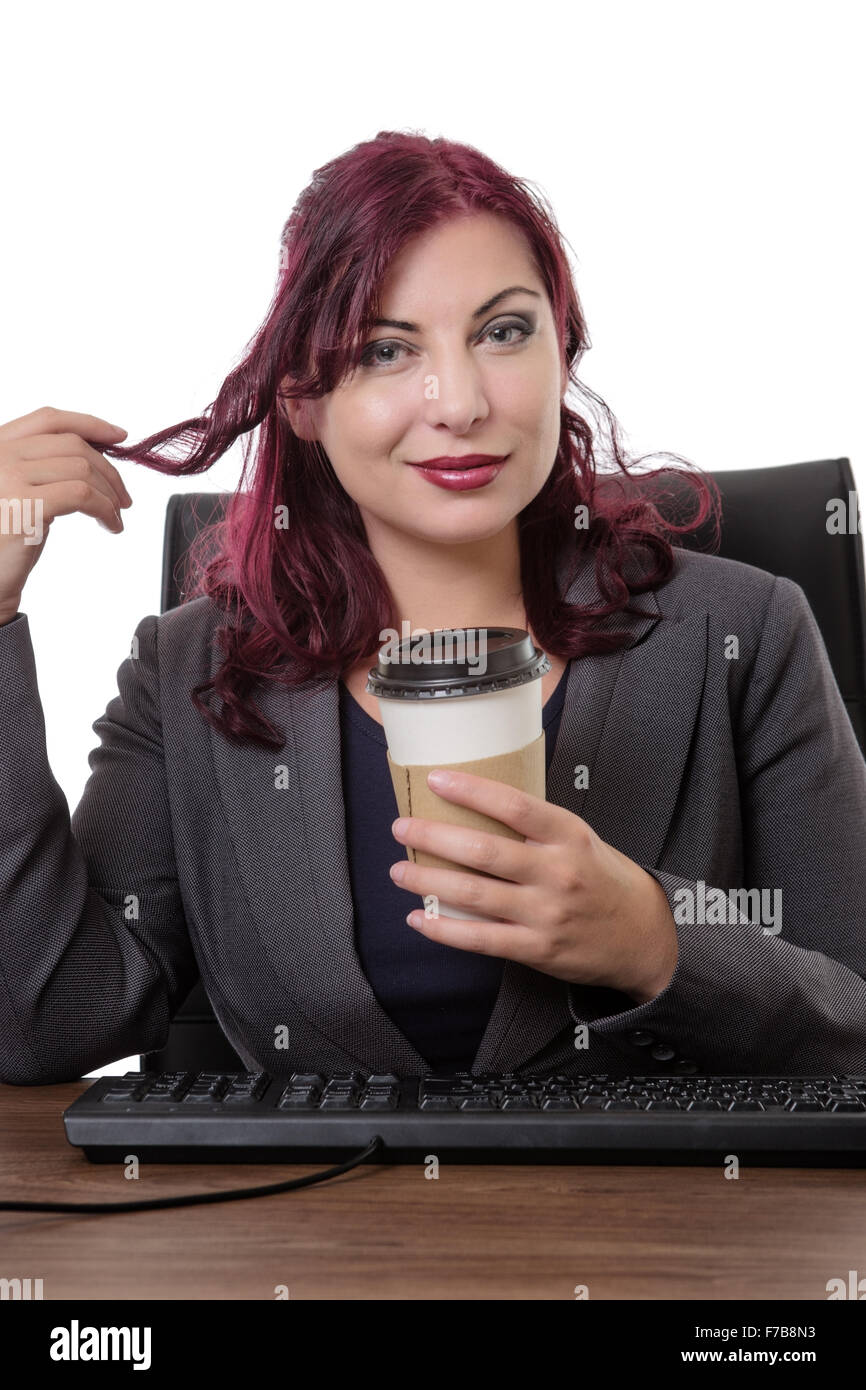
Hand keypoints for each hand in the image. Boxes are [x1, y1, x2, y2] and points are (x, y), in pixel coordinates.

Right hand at [0, 406, 132, 615]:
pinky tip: (110, 525)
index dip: (89, 423)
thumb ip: (46, 467)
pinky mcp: (25, 504)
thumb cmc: (6, 540)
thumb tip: (100, 453)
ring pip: (82, 469)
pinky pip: (83, 495)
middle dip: (108, 469)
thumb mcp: (23, 491)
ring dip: (110, 493)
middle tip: (123, 497)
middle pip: (72, 444)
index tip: (119, 436)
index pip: (48, 419)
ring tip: (115, 516)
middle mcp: (0, 455)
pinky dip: (105, 509)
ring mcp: (9, 477)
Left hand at [389, 767, 678, 1003]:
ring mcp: (547, 913)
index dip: (471, 790)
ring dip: (429, 881)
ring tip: (399, 871)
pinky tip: (420, 918)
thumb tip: (475, 805)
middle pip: (484, 851)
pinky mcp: (538, 949)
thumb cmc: (602, 879)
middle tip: (401, 828)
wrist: (643, 935)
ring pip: (475, 895)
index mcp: (568, 835)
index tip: (435, 779)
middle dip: (433, 837)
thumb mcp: (579, 839)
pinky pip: (482, 939)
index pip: (514, 805)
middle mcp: (557, 872)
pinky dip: (444, 930)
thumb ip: (536, 827)